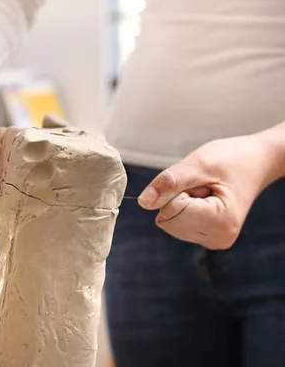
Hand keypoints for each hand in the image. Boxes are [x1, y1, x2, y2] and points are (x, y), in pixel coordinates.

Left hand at [137, 134, 279, 249]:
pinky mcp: (205, 237)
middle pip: (168, 220)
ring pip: (169, 222)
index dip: (179, 191)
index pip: (171, 211)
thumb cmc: (232, 159)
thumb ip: (169, 182)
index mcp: (221, 223)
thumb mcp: (198, 163)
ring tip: (207, 190)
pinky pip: (175, 223)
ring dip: (182, 201)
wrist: (256, 162)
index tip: (203, 182)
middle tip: (205, 186)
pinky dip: (184, 207)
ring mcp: (212, 240)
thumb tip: (143, 202)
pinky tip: (205, 197)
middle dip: (179, 197)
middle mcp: (218, 239)